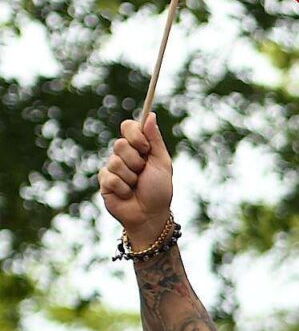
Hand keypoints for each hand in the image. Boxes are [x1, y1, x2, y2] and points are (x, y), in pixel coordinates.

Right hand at [99, 114, 175, 244]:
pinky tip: (127, 194)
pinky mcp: (104, 181)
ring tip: (136, 186)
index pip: (128, 127)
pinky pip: (110, 178)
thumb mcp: (162, 163)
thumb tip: (150, 115)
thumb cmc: (159, 190)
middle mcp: (123, 155)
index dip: (134, 134)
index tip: (145, 147)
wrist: (150, 215)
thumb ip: (155, 140)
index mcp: (139, 148)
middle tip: (143, 172)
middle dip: (136, 160)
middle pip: (119, 144)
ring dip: (131, 177)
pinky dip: (123, 188)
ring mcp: (112, 168)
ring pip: (115, 162)